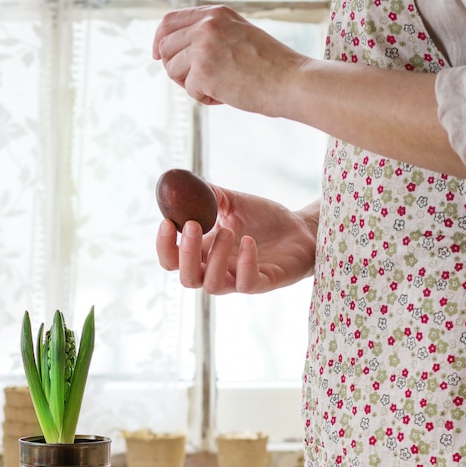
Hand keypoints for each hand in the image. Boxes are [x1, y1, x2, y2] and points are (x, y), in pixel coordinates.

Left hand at [152, 5, 306, 116]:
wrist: (290, 81)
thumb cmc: (270, 66)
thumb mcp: (238, 36)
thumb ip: (211, 37)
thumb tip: (181, 52)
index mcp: (215, 14)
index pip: (170, 20)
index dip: (159, 40)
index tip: (158, 56)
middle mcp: (207, 25)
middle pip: (165, 47)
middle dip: (176, 69)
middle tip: (198, 82)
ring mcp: (204, 47)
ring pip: (173, 70)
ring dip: (191, 85)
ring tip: (218, 88)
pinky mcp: (204, 71)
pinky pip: (189, 90)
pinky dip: (205, 98)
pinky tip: (225, 95)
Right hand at [155, 184, 318, 294]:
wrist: (301, 228)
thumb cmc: (264, 218)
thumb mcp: (232, 201)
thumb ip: (207, 195)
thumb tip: (180, 181)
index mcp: (203, 252)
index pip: (172, 260)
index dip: (164, 246)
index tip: (167, 222)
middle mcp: (216, 270)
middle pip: (187, 279)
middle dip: (185, 254)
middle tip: (193, 225)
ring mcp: (238, 279)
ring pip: (212, 285)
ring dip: (215, 257)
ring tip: (230, 230)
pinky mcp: (262, 284)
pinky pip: (246, 284)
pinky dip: (244, 263)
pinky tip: (249, 241)